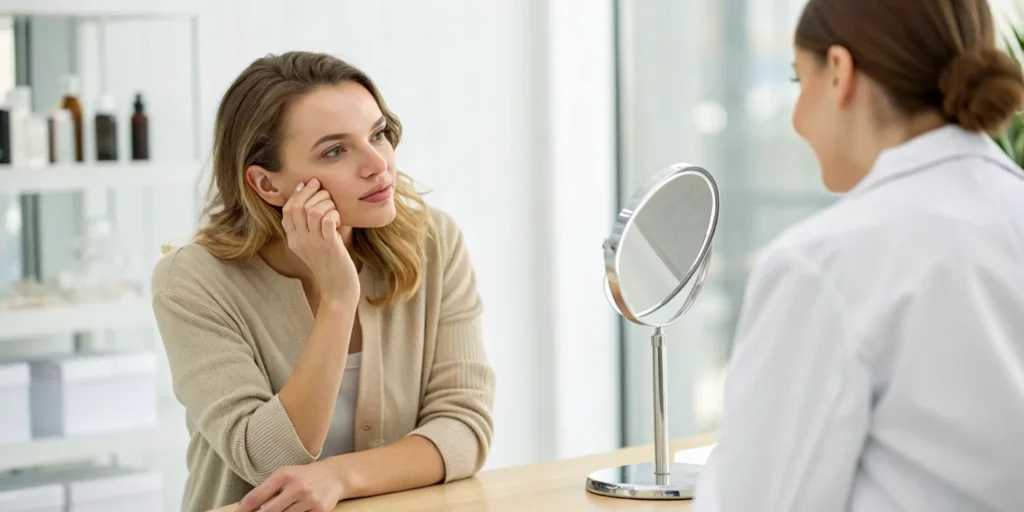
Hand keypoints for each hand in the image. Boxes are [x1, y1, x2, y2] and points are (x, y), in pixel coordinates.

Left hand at [236, 462, 344, 511]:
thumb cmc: (303, 476)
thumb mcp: (285, 475)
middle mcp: (297, 486)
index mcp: (284, 475)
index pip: (256, 496)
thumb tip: (245, 507)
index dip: (243, 510)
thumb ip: (267, 489)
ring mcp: (309, 499)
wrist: (333, 476)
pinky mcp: (319, 510)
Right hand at [282, 179, 359, 303]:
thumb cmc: (330, 265)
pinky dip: (335, 214)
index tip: (310, 184)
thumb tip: (313, 202)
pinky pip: (328, 221)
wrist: (338, 291)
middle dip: (313, 193)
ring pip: (313, 211)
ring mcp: (314, 244)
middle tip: (325, 191)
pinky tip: (340, 220)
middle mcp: (300, 241)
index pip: (287, 210)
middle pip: (297, 207)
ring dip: (326, 203)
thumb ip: (309, 228)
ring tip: (334, 208)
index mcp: (293, 240)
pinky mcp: (330, 247)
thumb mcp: (313, 246)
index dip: (298, 194)